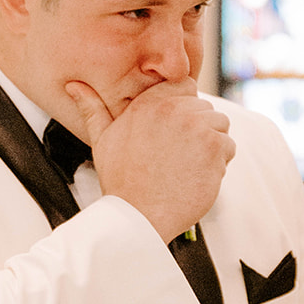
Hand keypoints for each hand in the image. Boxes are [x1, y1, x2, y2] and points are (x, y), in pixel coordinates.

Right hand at [65, 78, 234, 243]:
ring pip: (220, 125)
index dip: (185, 108)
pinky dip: (220, 163)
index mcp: (148, 103)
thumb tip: (74, 86)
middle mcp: (173, 109)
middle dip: (197, 130)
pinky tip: (196, 176)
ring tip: (186, 167)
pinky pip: (229, 146)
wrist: (139, 217)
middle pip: (204, 108)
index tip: (175, 132)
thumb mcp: (101, 140)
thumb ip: (92, 109)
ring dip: (211, 145)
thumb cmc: (121, 182)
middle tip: (177, 157)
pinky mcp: (214, 146)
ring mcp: (196, 126)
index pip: (184, 86)